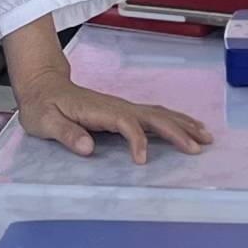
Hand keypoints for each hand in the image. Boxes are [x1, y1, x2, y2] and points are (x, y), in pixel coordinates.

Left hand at [16, 77, 214, 163]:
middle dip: (177, 131)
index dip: (137, 141)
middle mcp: (116, 106)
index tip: (142, 161)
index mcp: (98, 109)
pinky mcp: (124, 111)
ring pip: (158, 114)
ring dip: (182, 124)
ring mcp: (122, 107)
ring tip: (205, 136)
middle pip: (152, 116)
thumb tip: (87, 147)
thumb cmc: (42, 105)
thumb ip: (66, 133)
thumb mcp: (44, 121)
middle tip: (198, 147)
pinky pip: (154, 116)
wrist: (43, 85)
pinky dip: (174, 121)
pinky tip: (187, 128)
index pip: (125, 123)